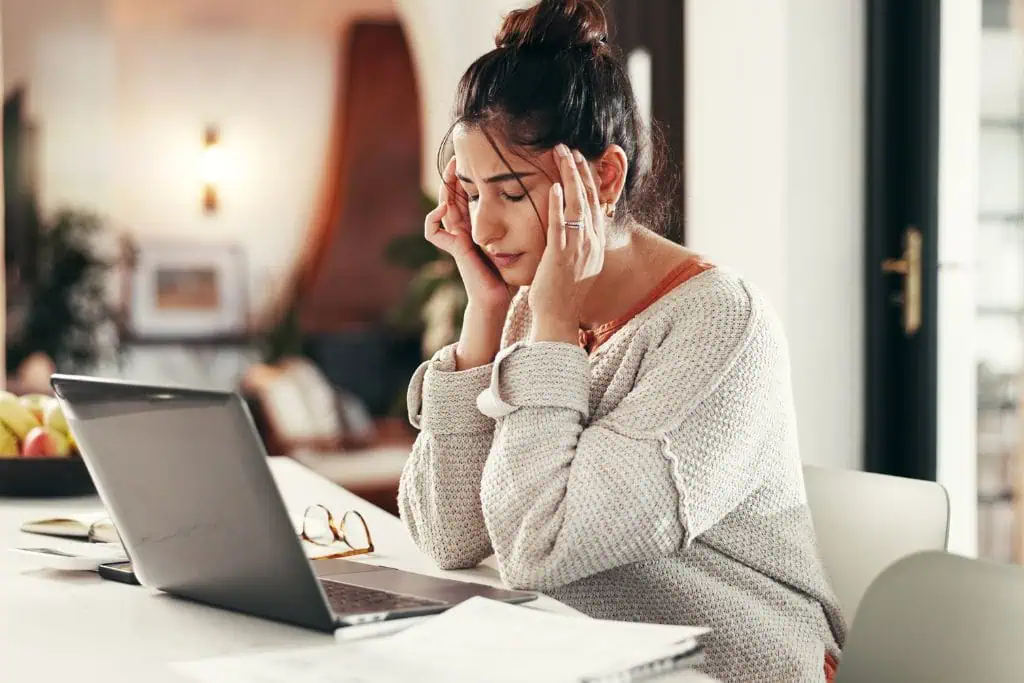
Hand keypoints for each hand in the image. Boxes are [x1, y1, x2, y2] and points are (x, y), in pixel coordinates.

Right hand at [425, 157, 514, 313]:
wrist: (500, 297)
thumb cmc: (511, 271)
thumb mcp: (518, 239)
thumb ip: (521, 221)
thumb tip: (541, 195)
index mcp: (477, 225)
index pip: (466, 195)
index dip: (466, 177)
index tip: (473, 159)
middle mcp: (464, 230)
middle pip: (450, 196)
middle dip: (452, 177)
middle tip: (457, 158)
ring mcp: (456, 239)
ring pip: (441, 208)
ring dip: (443, 189)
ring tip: (451, 172)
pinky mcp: (455, 249)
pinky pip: (433, 232)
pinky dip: (434, 219)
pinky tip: (445, 207)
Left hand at [529, 145, 605, 342]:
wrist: (558, 318)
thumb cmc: (562, 293)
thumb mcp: (577, 264)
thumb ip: (578, 243)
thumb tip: (575, 227)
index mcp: (596, 245)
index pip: (596, 205)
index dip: (589, 180)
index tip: (580, 161)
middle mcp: (591, 244)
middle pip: (589, 199)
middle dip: (579, 171)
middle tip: (569, 148)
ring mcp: (578, 250)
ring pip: (577, 207)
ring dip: (569, 178)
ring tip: (561, 155)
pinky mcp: (561, 257)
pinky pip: (560, 227)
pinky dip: (557, 206)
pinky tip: (552, 187)